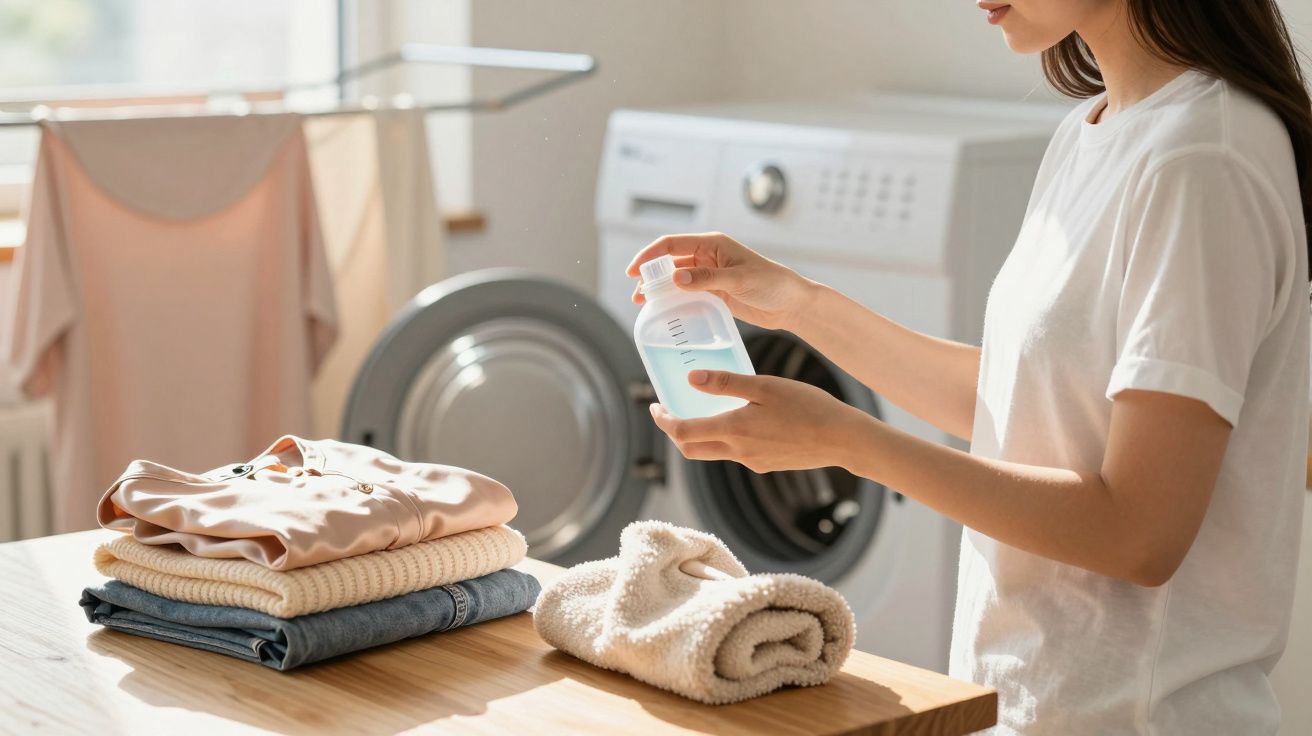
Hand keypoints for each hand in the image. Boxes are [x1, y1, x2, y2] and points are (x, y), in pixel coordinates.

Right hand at [626, 232, 816, 330]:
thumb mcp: (739, 280)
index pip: (672, 244)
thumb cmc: (771, 283)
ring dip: (660, 289)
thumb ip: (707, 278)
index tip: (633, 271)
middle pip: (669, 262)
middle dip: (651, 275)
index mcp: (712, 244)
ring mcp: (709, 275)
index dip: (649, 255)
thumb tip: (676, 278)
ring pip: (676, 279)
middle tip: (638, 294)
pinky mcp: (714, 293)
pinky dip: (673, 300)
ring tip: (644, 303)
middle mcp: (707, 256)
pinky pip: (687, 294)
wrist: (791, 304)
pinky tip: (665, 310)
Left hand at [648, 369, 869, 472]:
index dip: (664, 421)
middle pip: (691, 449)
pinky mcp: (765, 464)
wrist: (842, 439)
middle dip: (675, 432)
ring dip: (699, 435)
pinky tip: (736, 420)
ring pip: (712, 453)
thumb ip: (726, 383)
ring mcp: (752, 461)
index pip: (682, 433)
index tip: (656, 407)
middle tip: (671, 412)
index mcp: (734, 430)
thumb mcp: (765, 386)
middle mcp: (738, 452)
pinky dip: (723, 439)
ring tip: (701, 412)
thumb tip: (691, 378)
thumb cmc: (807, 406)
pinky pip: (734, 454)